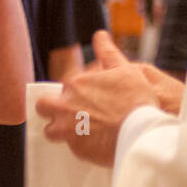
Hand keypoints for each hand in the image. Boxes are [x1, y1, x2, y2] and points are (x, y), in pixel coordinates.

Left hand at [36, 30, 180, 166]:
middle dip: (51, 109)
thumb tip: (100, 35)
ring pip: (51, 131)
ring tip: (81, 131)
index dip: (71, 92)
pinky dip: (80, 145)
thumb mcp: (124, 69)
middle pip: (43, 107)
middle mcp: (65, 106)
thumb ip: (107, 52)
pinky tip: (95, 143)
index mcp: (75, 84)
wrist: (142, 132)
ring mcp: (68, 130)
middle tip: (69, 113)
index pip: (61, 86)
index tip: (84, 97)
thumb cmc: (136, 99)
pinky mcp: (76, 150)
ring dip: (61, 130)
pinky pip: (70, 148)